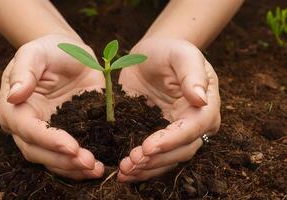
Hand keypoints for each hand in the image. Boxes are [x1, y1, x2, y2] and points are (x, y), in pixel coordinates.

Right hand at [0, 34, 104, 179]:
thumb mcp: (35, 52)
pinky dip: (80, 166)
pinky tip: (97, 168)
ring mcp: (46, 133)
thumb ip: (24, 71)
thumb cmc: (50, 50)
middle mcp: (27, 126)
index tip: (72, 146)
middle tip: (88, 162)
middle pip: (38, 152)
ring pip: (52, 160)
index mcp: (15, 107)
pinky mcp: (65, 136)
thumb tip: (13, 95)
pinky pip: (68, 157)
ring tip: (96, 169)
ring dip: (73, 168)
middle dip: (63, 160)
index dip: (49, 140)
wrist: (70, 55)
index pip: (28, 129)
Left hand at [117, 38, 220, 181]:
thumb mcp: (181, 53)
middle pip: (181, 150)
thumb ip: (192, 73)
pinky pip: (153, 157)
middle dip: (157, 159)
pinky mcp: (157, 136)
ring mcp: (176, 133)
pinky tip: (125, 172)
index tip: (148, 146)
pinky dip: (141, 167)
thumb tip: (201, 99)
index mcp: (205, 105)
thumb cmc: (168, 51)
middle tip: (131, 162)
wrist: (151, 56)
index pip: (193, 128)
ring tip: (125, 171)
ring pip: (168, 159)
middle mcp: (194, 124)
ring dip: (147, 168)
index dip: (172, 139)